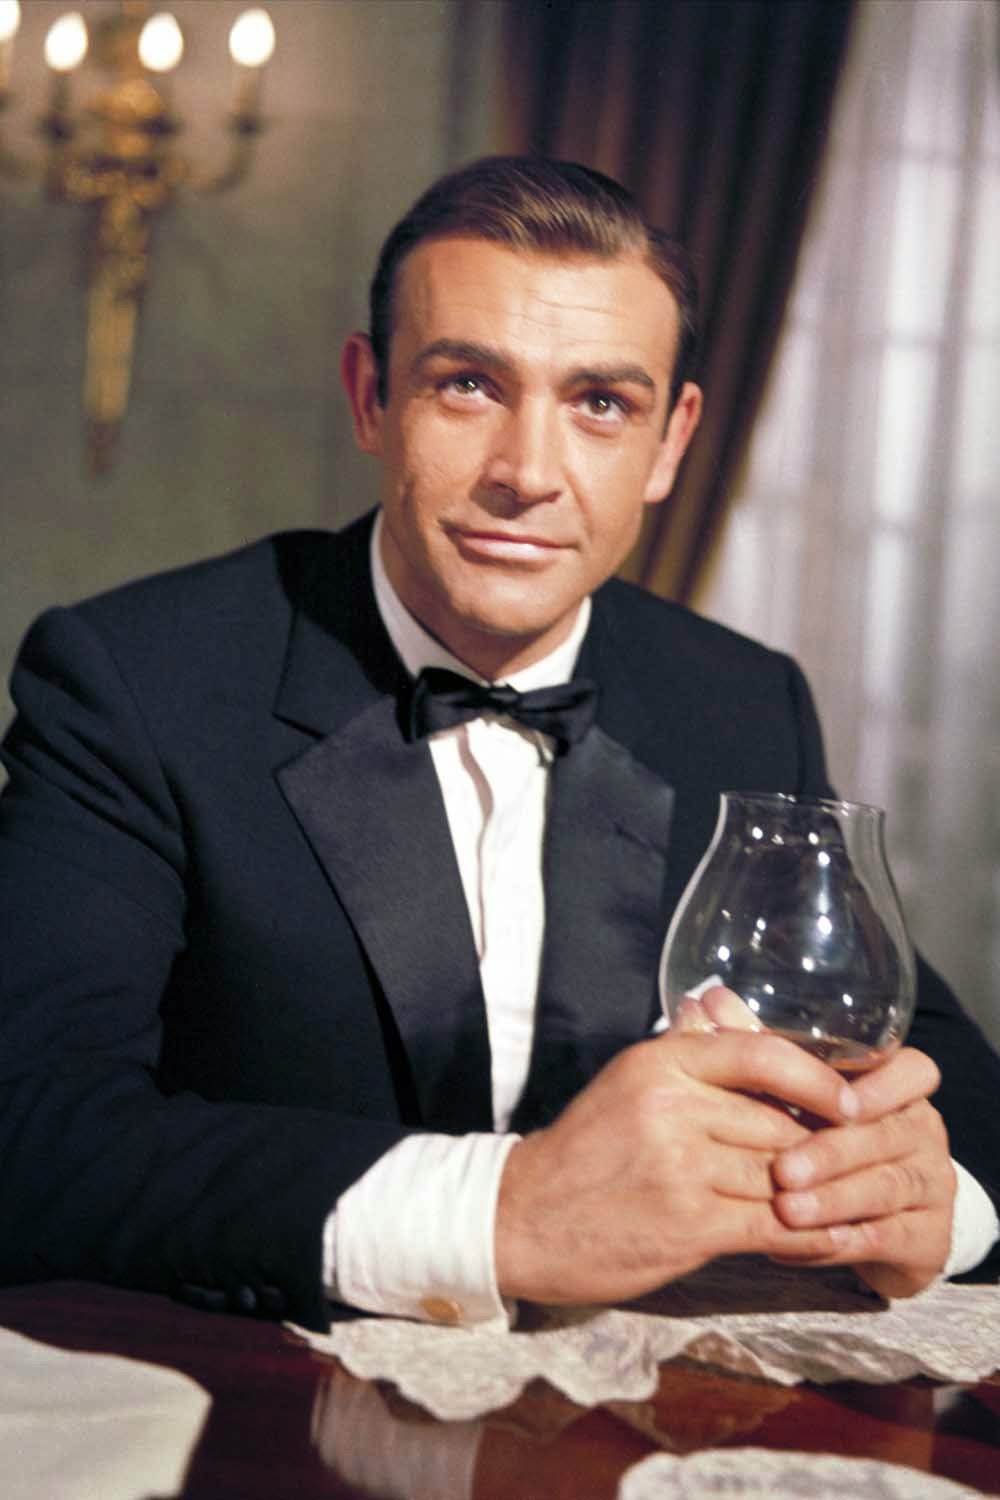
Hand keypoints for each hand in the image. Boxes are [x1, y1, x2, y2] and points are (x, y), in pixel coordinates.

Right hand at [494, 1030, 858, 1306]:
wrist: (521, 1216)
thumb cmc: (584, 1150)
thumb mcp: (627, 1083)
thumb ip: (681, 1051)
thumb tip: (718, 1005)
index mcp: (659, 1064)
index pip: (760, 1054)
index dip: (817, 1076)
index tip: (852, 1098)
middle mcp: (671, 1108)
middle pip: (779, 1121)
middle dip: (819, 1145)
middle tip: (855, 1158)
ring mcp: (680, 1168)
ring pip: (780, 1175)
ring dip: (816, 1194)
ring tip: (846, 1201)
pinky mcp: (688, 1225)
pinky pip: (769, 1225)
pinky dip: (804, 1234)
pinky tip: (823, 1237)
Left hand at [770, 1046, 955, 1297]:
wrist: (873, 1219)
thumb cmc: (822, 1136)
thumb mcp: (797, 1095)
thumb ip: (758, 1047)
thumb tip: (711, 998)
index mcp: (899, 1087)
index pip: (914, 1070)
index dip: (881, 1085)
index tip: (837, 1101)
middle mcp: (922, 1130)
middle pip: (887, 1134)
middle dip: (831, 1152)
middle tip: (781, 1171)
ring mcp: (931, 1185)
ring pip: (887, 1188)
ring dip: (832, 1200)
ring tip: (785, 1210)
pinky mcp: (928, 1238)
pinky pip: (887, 1238)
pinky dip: (842, 1241)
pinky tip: (801, 1244)